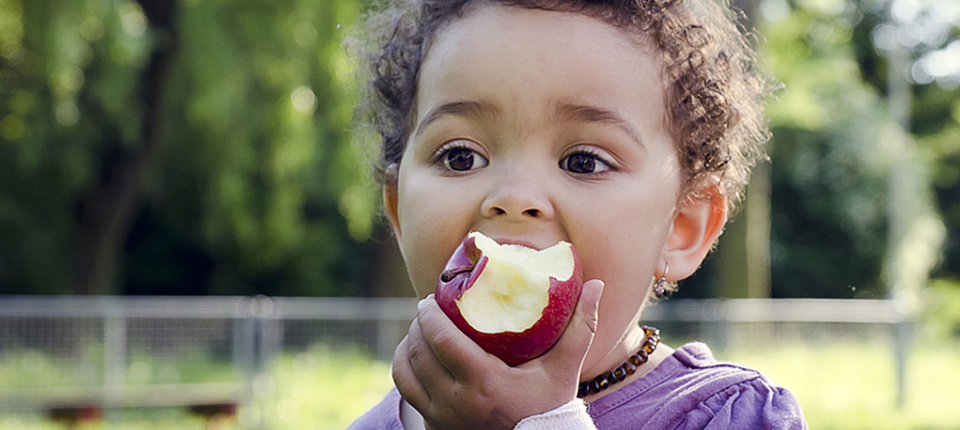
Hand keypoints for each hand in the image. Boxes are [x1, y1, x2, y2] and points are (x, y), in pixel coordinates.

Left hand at [392, 279, 603, 429]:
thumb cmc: (550, 406)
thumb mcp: (565, 368)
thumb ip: (582, 326)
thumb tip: (598, 284)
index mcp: (484, 383)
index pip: (442, 339)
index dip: (428, 314)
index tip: (430, 298)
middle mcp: (456, 402)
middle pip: (420, 351)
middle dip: (418, 324)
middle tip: (426, 308)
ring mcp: (441, 417)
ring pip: (406, 371)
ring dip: (408, 345)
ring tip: (419, 329)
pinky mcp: (433, 427)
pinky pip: (406, 391)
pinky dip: (404, 368)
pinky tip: (414, 355)